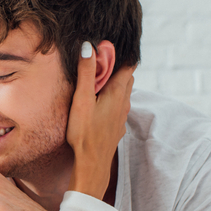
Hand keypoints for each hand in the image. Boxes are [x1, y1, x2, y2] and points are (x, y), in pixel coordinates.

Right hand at [66, 43, 134, 198]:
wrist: (92, 164)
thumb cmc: (85, 132)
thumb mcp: (82, 99)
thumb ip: (86, 72)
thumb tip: (88, 47)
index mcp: (118, 92)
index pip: (128, 65)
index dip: (121, 55)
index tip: (107, 48)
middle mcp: (124, 102)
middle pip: (127, 78)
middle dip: (117, 68)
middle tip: (100, 63)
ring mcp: (121, 116)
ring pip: (123, 93)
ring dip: (114, 84)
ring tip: (98, 81)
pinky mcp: (116, 126)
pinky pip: (118, 106)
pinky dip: (111, 99)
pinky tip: (99, 104)